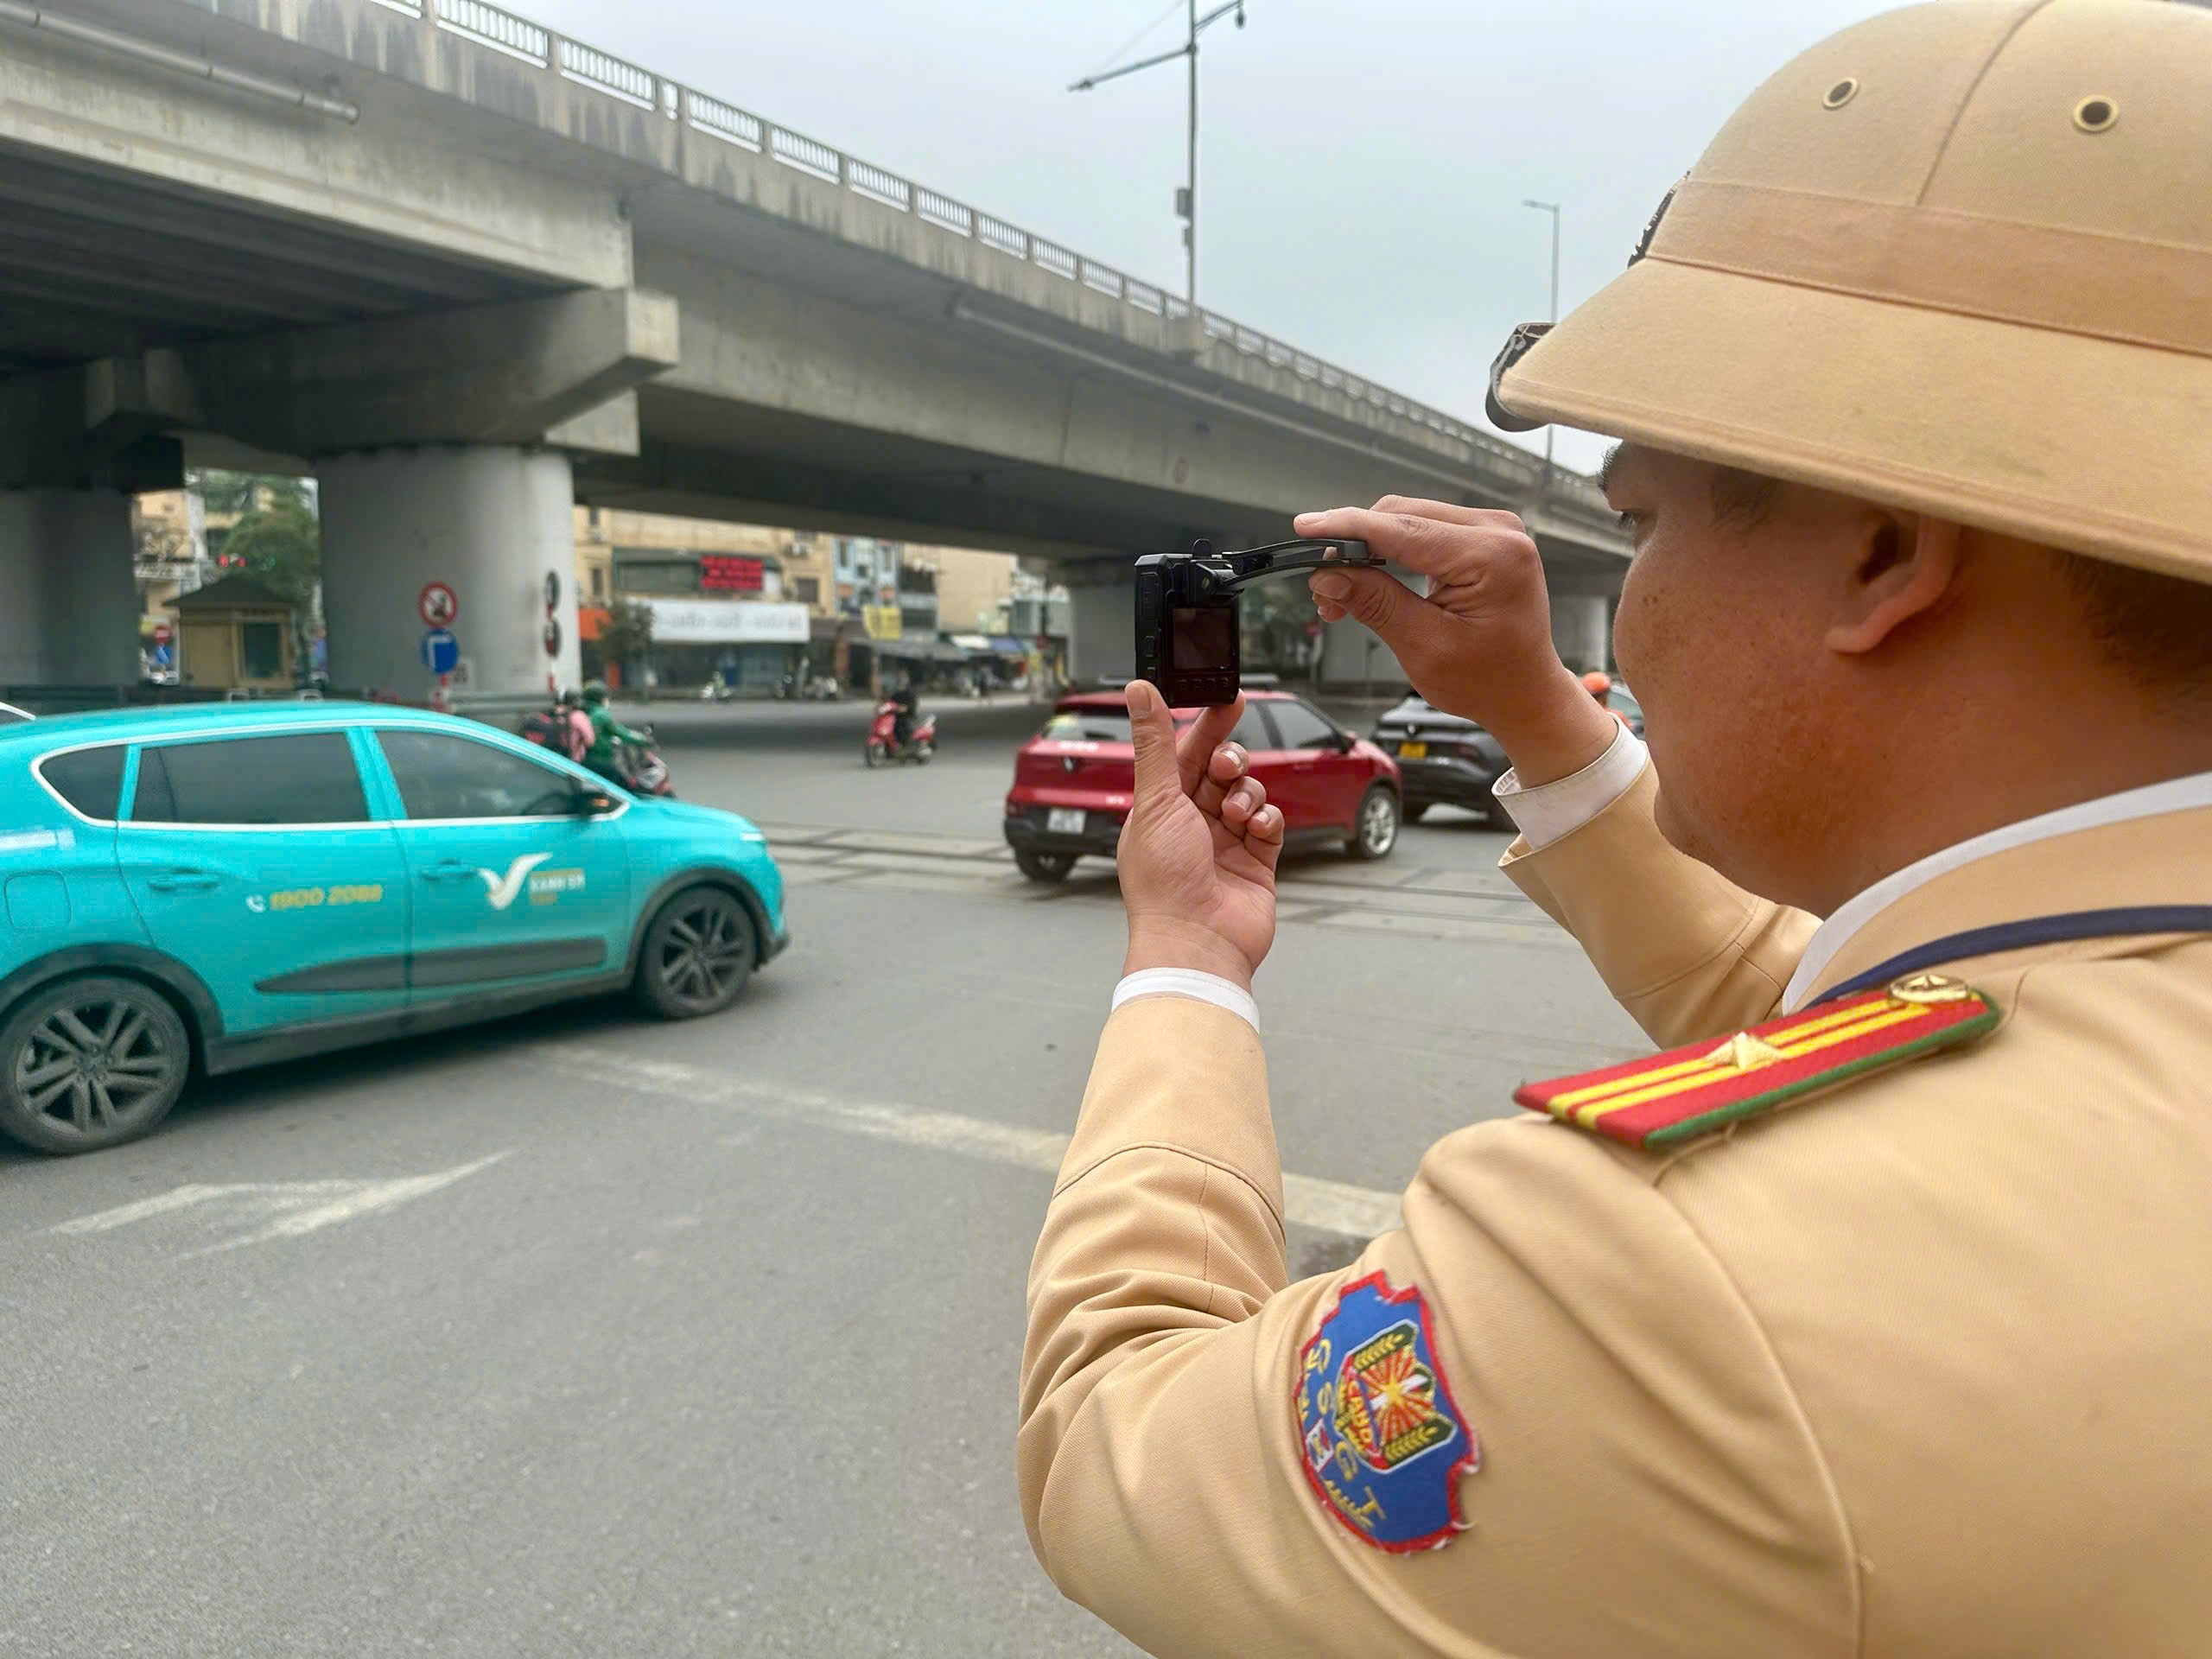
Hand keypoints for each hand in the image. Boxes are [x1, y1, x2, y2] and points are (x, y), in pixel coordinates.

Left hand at [1116, 684, 1285, 989]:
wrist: (1197, 941)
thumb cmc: (1164, 881)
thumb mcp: (1155, 799)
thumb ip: (1155, 742)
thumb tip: (1138, 690)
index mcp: (1160, 809)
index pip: (1186, 754)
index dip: (1207, 726)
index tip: (1230, 699)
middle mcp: (1192, 824)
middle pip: (1221, 770)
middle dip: (1229, 760)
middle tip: (1226, 766)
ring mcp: (1226, 843)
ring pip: (1249, 792)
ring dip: (1246, 792)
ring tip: (1235, 813)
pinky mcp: (1257, 862)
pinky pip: (1270, 822)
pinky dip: (1266, 818)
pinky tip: (1255, 828)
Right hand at [1295, 497, 1618, 785]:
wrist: (1525, 693)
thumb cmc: (1489, 680)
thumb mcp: (1425, 647)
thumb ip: (1376, 604)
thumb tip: (1327, 576)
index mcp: (1493, 555)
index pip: (1402, 530)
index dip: (1347, 529)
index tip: (1306, 529)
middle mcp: (1498, 531)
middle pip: (1402, 517)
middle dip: (1354, 546)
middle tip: (1322, 588)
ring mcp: (1493, 530)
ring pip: (1407, 521)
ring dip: (1368, 550)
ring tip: (1342, 595)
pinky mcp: (1482, 538)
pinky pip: (1423, 531)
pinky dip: (1390, 552)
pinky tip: (1369, 580)